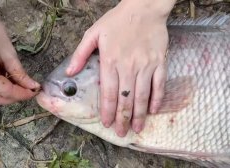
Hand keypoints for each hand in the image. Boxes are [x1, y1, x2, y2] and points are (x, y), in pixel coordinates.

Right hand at [0, 0, 39, 104]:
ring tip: (18, 83)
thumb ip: (20, 74)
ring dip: (4, 93)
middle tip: (28, 90)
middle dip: (13, 97)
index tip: (34, 92)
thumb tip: (32, 87)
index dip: (22, 94)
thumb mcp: (9, 53)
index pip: (5, 92)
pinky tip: (4, 79)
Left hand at [66, 0, 175, 136]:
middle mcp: (128, 67)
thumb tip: (70, 73)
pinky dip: (156, 99)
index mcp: (110, 61)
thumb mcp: (92, 33)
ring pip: (142, 95)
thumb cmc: (116, 21)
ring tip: (137, 129)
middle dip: (122, 118)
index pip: (108, 93)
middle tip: (121, 133)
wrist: (143, 8)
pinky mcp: (159, 62)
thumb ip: (80, 54)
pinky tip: (153, 111)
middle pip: (125, 98)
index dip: (107, 110)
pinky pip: (159, 85)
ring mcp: (146, 66)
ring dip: (139, 114)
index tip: (106, 123)